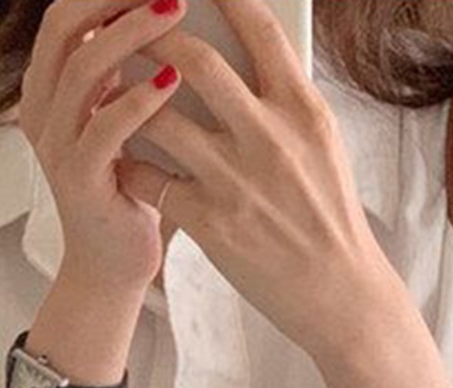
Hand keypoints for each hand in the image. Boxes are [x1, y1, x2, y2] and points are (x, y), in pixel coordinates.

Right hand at [18, 0, 189, 298]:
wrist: (115, 266)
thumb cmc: (130, 191)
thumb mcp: (123, 120)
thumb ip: (124, 74)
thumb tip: (159, 16)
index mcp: (49, 88)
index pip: (66, 15)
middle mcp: (42, 109)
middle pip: (66, 27)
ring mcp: (55, 144)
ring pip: (83, 69)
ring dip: (132, 34)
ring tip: (176, 13)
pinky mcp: (78, 179)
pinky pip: (103, 127)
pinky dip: (138, 98)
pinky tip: (172, 80)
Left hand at [113, 0, 405, 357]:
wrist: (341, 293)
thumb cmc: (330, 218)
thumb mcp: (323, 147)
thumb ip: (285, 102)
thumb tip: (246, 57)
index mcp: (303, 110)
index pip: (258, 28)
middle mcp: (270, 137)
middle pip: (194, 59)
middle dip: (152, 36)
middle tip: (129, 29)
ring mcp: (237, 180)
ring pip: (159, 116)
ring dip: (127, 99)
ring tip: (111, 92)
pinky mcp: (211, 222)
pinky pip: (149, 178)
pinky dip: (129, 164)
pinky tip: (122, 159)